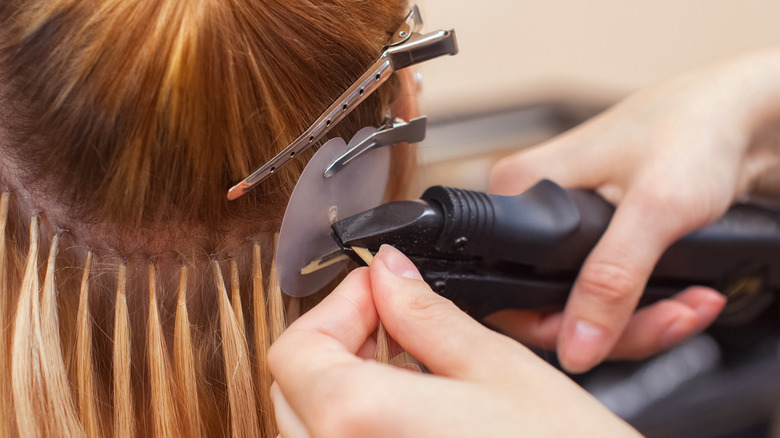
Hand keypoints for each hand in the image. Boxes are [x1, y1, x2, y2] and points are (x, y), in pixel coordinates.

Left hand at [269, 245, 639, 437]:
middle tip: (392, 319)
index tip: (379, 290)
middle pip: (295, 386)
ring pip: (310, 424)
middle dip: (338, 339)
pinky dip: (357, 422)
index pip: (296, 349)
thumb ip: (426, 315)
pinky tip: (409, 409)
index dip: (338, 305)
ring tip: (406, 363)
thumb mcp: (496, 368)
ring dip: (344, 382)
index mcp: (358, 423)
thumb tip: (389, 272)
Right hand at [488, 49, 779, 372]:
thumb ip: (610, 281)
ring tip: (690, 304)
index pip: (508, 288)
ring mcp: (563, 223)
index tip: (611, 334)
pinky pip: (606, 290)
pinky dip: (648, 305)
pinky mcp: (596, 234)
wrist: (742, 114)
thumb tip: (576, 345)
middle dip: (617, 327)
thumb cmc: (694, 128)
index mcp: (518, 189)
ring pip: (583, 303)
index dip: (557, 325)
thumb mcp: (653, 209)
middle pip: (548, 304)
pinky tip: (684, 294)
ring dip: (643, 319)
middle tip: (671, 318)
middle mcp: (532, 205)